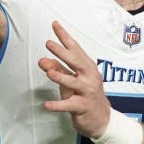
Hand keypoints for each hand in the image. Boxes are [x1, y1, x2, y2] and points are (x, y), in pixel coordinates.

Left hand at [38, 20, 110, 137]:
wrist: (101, 119)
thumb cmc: (84, 95)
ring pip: (73, 83)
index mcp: (87, 67)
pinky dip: (58, 105)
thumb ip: (57, 70)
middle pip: (75, 62)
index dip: (64, 36)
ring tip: (49, 73)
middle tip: (49, 43)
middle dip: (62, 52)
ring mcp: (87, 92)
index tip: (54, 24)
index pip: (75, 49)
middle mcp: (89, 77)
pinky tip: (47, 105)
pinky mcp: (83, 107)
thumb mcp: (71, 80)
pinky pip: (69, 105)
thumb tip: (42, 60)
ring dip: (61, 77)